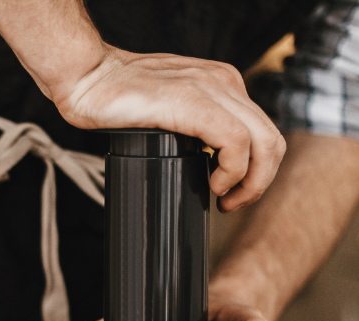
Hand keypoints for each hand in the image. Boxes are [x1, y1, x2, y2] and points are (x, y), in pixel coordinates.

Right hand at [52, 47, 285, 211]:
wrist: (86, 78)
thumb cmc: (114, 98)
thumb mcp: (168, 108)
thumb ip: (191, 122)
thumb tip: (204, 158)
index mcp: (221, 83)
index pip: (263, 130)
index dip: (257, 170)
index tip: (231, 192)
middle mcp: (223, 82)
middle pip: (272, 139)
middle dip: (259, 182)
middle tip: (232, 203)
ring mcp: (210, 89)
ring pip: (263, 141)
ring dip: (251, 181)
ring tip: (224, 197)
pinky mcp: (192, 102)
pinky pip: (236, 141)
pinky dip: (232, 170)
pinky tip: (212, 183)